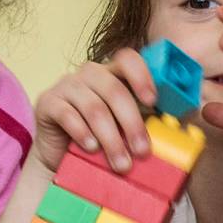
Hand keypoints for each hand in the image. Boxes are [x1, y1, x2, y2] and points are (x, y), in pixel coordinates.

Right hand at [31, 48, 160, 172]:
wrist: (58, 156)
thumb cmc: (96, 139)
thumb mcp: (121, 127)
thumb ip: (141, 121)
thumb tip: (174, 133)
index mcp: (111, 73)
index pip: (128, 60)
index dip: (142, 76)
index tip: (154, 101)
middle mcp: (89, 74)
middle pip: (114, 90)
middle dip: (131, 123)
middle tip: (142, 152)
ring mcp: (66, 85)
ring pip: (94, 107)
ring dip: (110, 138)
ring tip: (120, 163)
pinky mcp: (47, 102)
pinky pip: (67, 115)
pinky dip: (82, 133)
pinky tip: (91, 148)